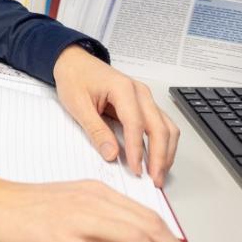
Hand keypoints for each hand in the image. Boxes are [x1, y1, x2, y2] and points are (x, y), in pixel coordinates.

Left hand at [54, 45, 181, 185]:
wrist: (74, 61)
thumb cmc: (74, 78)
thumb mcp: (77, 104)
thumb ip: (95, 129)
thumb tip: (111, 154)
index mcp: (123, 88)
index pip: (136, 123)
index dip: (138, 150)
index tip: (136, 170)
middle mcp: (140, 92)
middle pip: (160, 127)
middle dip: (160, 157)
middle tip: (154, 180)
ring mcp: (145, 98)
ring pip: (167, 127)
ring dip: (166, 152)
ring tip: (158, 174)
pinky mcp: (144, 105)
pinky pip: (161, 125)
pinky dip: (163, 144)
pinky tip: (157, 159)